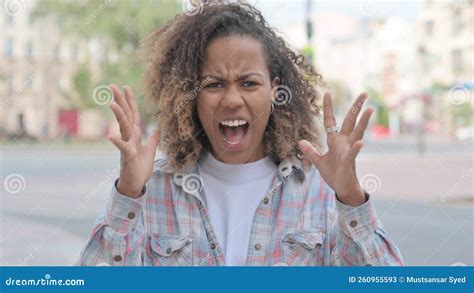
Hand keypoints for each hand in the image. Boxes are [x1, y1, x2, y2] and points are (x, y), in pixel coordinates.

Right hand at [108, 84, 160, 197]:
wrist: (135, 184)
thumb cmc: (140, 168)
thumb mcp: (150, 151)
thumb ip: (153, 139)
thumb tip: (158, 128)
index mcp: (135, 135)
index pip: (133, 114)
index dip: (130, 101)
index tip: (125, 87)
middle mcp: (129, 138)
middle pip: (126, 116)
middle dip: (120, 101)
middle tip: (112, 86)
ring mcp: (127, 146)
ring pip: (124, 128)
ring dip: (119, 116)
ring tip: (112, 103)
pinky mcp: (128, 156)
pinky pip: (123, 148)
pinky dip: (118, 142)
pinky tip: (110, 137)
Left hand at [298, 92, 372, 206]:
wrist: (342, 189)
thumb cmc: (333, 174)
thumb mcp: (318, 161)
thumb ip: (310, 151)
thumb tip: (301, 141)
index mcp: (335, 141)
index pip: (331, 121)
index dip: (328, 107)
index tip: (328, 92)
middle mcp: (344, 143)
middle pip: (350, 121)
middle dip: (356, 107)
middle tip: (364, 93)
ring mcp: (348, 151)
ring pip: (357, 133)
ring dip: (363, 122)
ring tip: (370, 109)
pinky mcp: (349, 162)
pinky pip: (353, 154)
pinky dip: (356, 148)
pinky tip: (361, 142)